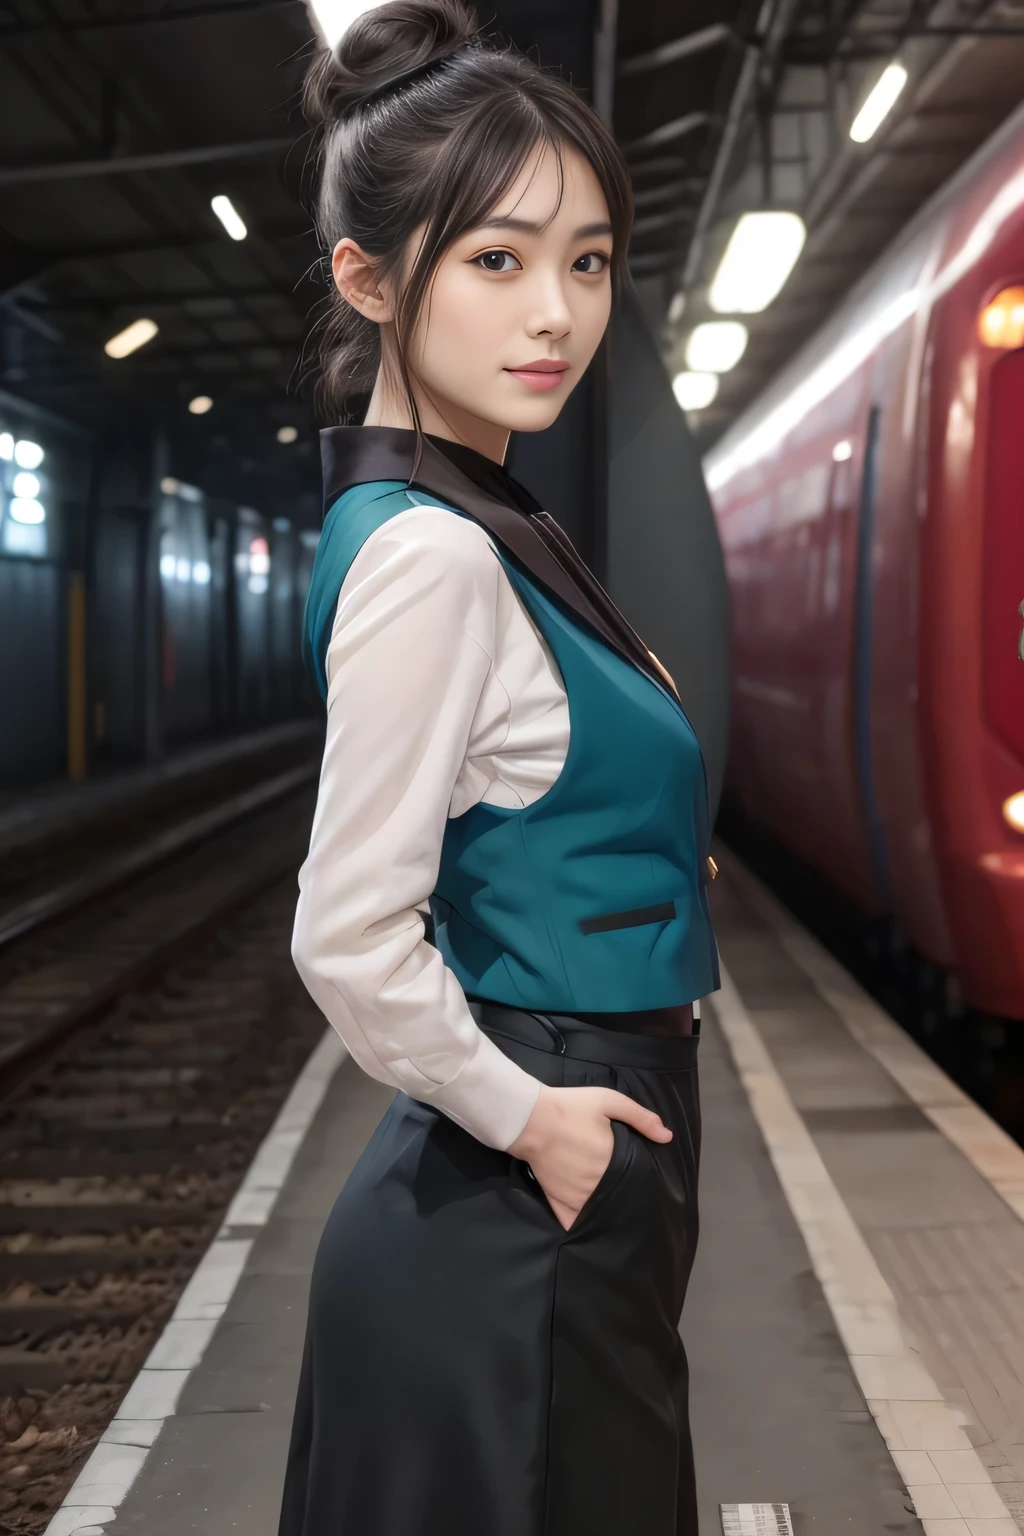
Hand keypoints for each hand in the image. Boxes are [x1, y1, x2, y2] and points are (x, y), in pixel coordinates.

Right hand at [508, 1084, 671, 1230]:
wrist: (529, 1117)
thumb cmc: (570, 1108)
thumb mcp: (608, 1102)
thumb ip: (640, 1117)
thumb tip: (668, 1136)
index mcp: (610, 1163)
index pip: (633, 1180)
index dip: (639, 1180)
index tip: (643, 1180)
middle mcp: (595, 1185)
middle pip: (617, 1198)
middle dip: (623, 1195)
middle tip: (629, 1193)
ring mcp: (574, 1196)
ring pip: (597, 1213)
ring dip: (605, 1211)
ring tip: (614, 1210)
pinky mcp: (556, 1200)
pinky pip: (571, 1222)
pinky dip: (581, 1225)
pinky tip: (589, 1226)